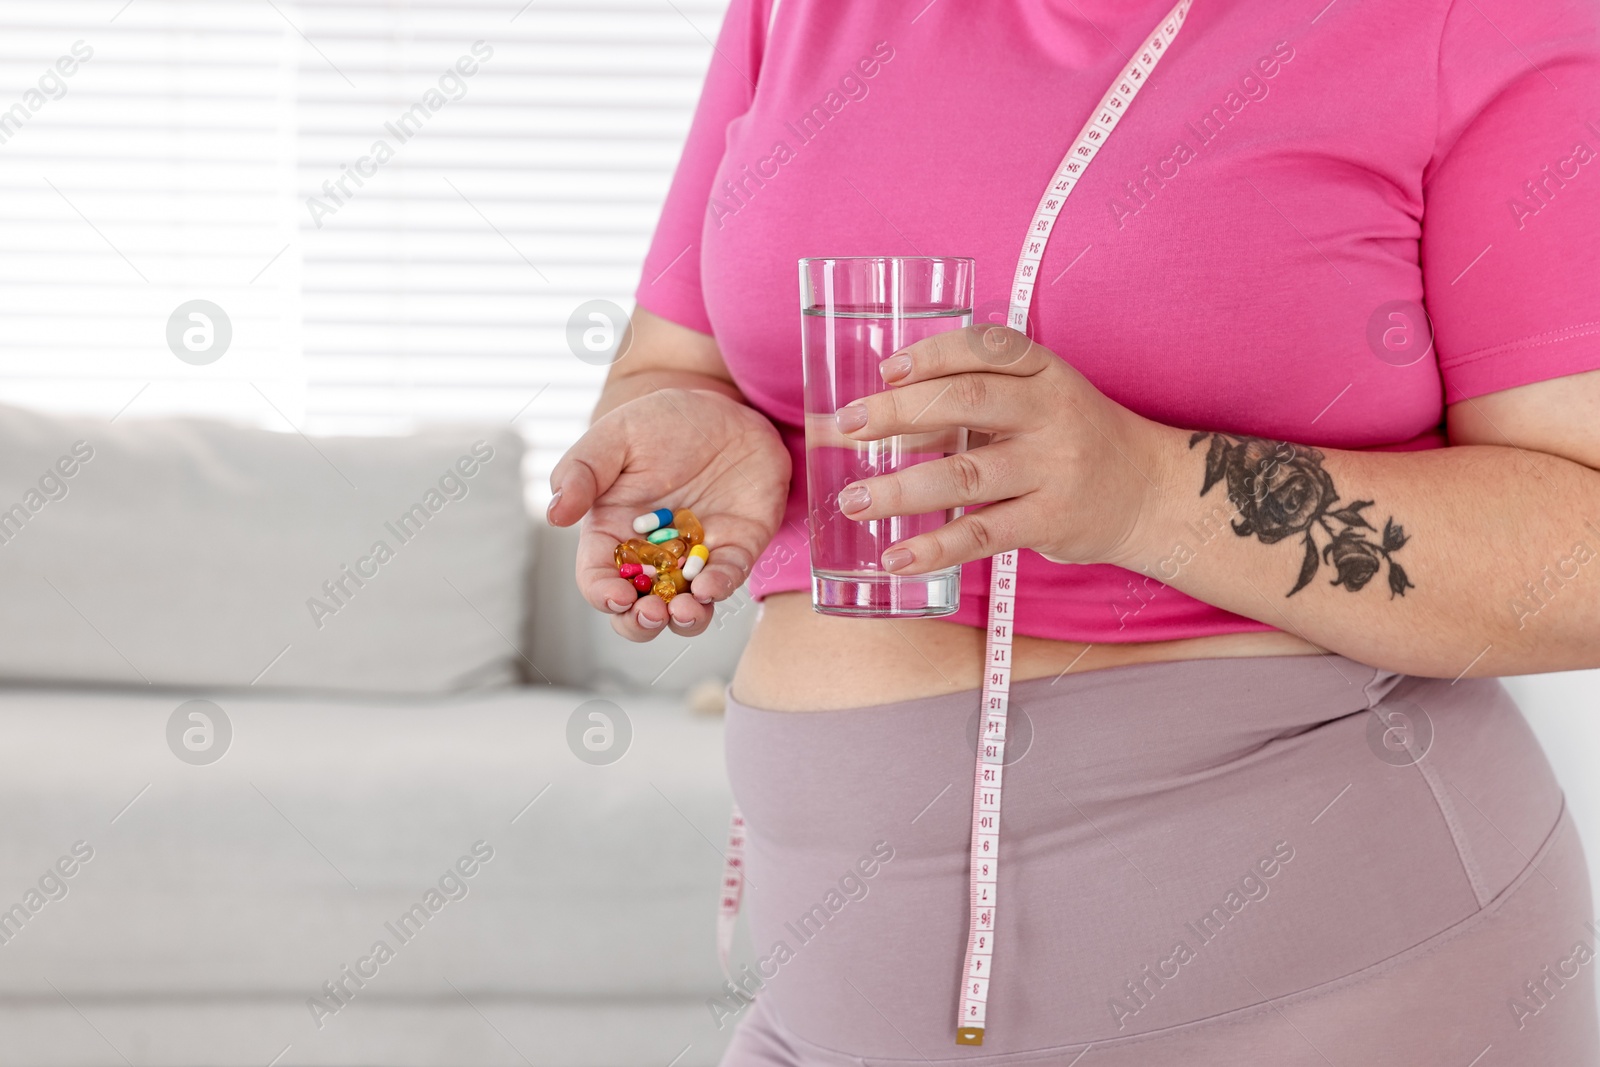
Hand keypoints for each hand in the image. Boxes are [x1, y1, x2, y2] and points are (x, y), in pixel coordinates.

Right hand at [547, 388, 790, 640]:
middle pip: (638, 610)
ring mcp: (695, 557)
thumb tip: (554, 514)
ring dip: (684, 620)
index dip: (603, 595)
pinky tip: (711, 585)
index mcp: (613, 533)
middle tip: (652, 612)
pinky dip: (719, 588)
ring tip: (685, 610)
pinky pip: (728, 578)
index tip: (617, 595)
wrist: (723, 409)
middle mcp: (653, 556)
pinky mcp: (736, 549)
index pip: (598, 578)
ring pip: (686, 609)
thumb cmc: (662, 422)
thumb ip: (582, 471)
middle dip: (642, 623)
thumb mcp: (617, 436)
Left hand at [832, 326, 1171, 573]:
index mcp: (1044, 372)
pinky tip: (896, 557)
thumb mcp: (1035, 402)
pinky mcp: (1050, 520)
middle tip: (846, 428)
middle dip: (898, 413)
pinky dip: (934, 548)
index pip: (985, 348)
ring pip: (965, 474)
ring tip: (854, 501)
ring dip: (900, 490)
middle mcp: (1049, 413)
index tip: (885, 371)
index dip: (931, 355)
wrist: (1147, 492)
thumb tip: (880, 419)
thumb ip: (969, 404)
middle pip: (967, 401)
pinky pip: (981, 535)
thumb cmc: (1071, 439)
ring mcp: (1052, 468)